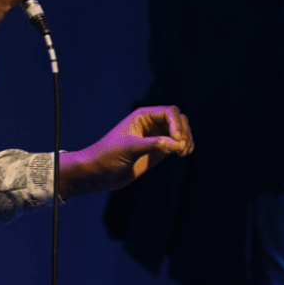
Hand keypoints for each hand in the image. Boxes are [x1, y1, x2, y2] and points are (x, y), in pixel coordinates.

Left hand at [58, 106, 192, 199]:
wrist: (97, 172)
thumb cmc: (107, 155)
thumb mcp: (129, 148)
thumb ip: (153, 145)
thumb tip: (176, 144)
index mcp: (142, 116)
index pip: (169, 112)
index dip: (177, 124)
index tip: (177, 140)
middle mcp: (150, 124)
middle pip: (178, 120)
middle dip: (184, 132)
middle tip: (181, 149)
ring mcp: (155, 138)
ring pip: (179, 132)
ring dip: (186, 140)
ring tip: (183, 153)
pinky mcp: (157, 152)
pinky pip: (175, 145)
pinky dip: (183, 148)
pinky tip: (182, 154)